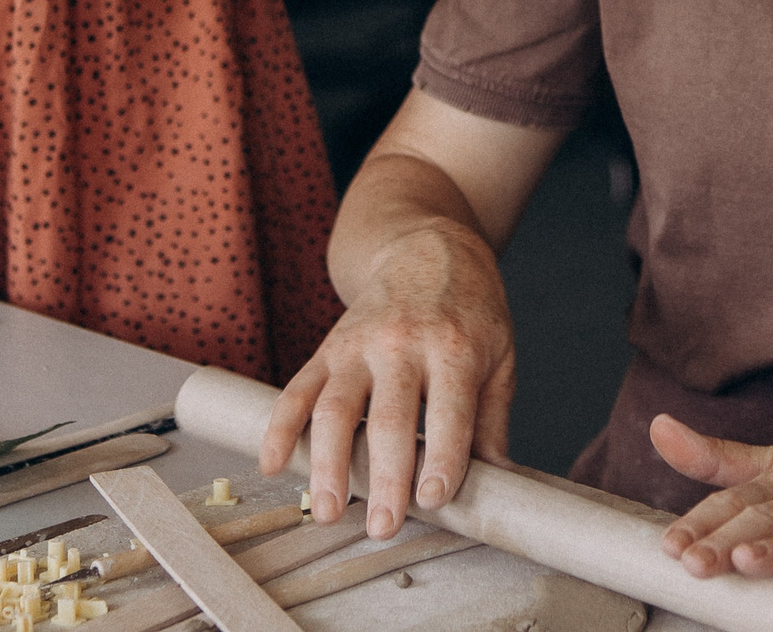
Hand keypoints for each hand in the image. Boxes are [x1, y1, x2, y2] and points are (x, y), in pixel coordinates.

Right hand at [258, 219, 516, 539]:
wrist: (425, 246)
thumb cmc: (469, 310)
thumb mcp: (500, 354)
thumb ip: (492, 420)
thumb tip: (499, 486)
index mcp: (454, 348)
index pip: (449, 411)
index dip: (442, 458)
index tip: (434, 501)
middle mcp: (403, 345)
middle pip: (388, 418)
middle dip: (385, 477)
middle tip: (384, 526)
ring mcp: (358, 347)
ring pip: (334, 409)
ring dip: (326, 464)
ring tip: (329, 512)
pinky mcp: (327, 350)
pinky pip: (296, 391)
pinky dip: (279, 429)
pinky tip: (272, 465)